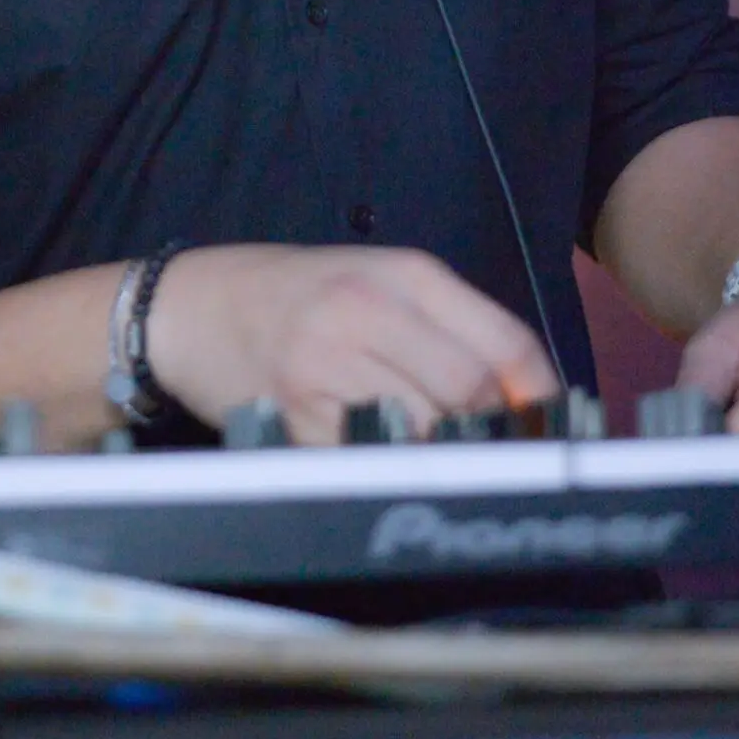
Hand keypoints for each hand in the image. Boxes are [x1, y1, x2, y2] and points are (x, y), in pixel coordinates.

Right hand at [144, 243, 556, 446]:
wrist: (191, 306)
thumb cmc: (294, 293)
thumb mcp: (378, 279)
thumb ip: (452, 325)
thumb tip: (526, 395)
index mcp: (405, 274)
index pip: (505, 341)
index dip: (539, 396)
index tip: (547, 427)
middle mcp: (368, 311)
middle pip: (470, 392)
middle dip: (485, 427)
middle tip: (478, 442)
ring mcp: (329, 364)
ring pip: (425, 431)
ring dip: (436, 450)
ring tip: (420, 443)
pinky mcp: (296, 414)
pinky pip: (367, 457)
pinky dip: (381, 464)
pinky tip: (371, 450)